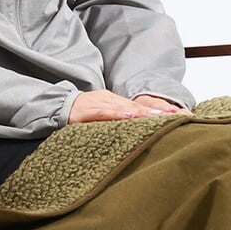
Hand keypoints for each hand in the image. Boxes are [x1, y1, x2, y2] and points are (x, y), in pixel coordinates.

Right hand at [68, 89, 187, 123]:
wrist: (55, 107)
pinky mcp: (86, 111)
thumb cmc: (80, 115)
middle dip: (155, 112)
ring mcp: (98, 104)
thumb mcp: (101, 117)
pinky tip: (131, 117)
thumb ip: (116, 121)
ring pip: (123, 108)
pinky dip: (118, 114)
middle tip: (174, 117)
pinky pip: (104, 112)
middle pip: (135, 106)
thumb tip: (136, 129)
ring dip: (142, 113)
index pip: (138, 107)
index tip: (174, 117)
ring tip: (159, 118)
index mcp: (113, 102)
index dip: (155, 112)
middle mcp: (109, 100)